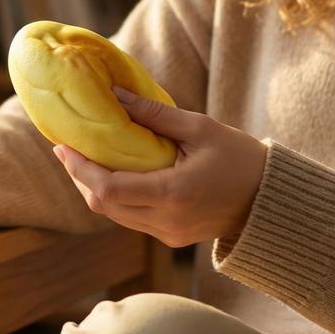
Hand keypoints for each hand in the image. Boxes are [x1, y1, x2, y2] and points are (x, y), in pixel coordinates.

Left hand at [52, 85, 266, 248]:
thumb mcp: (199, 128)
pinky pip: (131, 219)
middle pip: (103, 205)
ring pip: (114, 215)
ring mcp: (168, 234)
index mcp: (173, 194)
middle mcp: (166, 221)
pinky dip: (116, 197)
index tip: (64, 146)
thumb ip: (153, 114)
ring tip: (85, 158)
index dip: (80, 169)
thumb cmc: (240, 157)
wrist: (270, 200)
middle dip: (80, 177)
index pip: (108, 189)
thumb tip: (112, 95)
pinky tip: (112, 174)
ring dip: (95, 188)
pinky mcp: (170, 238)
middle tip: (68, 148)